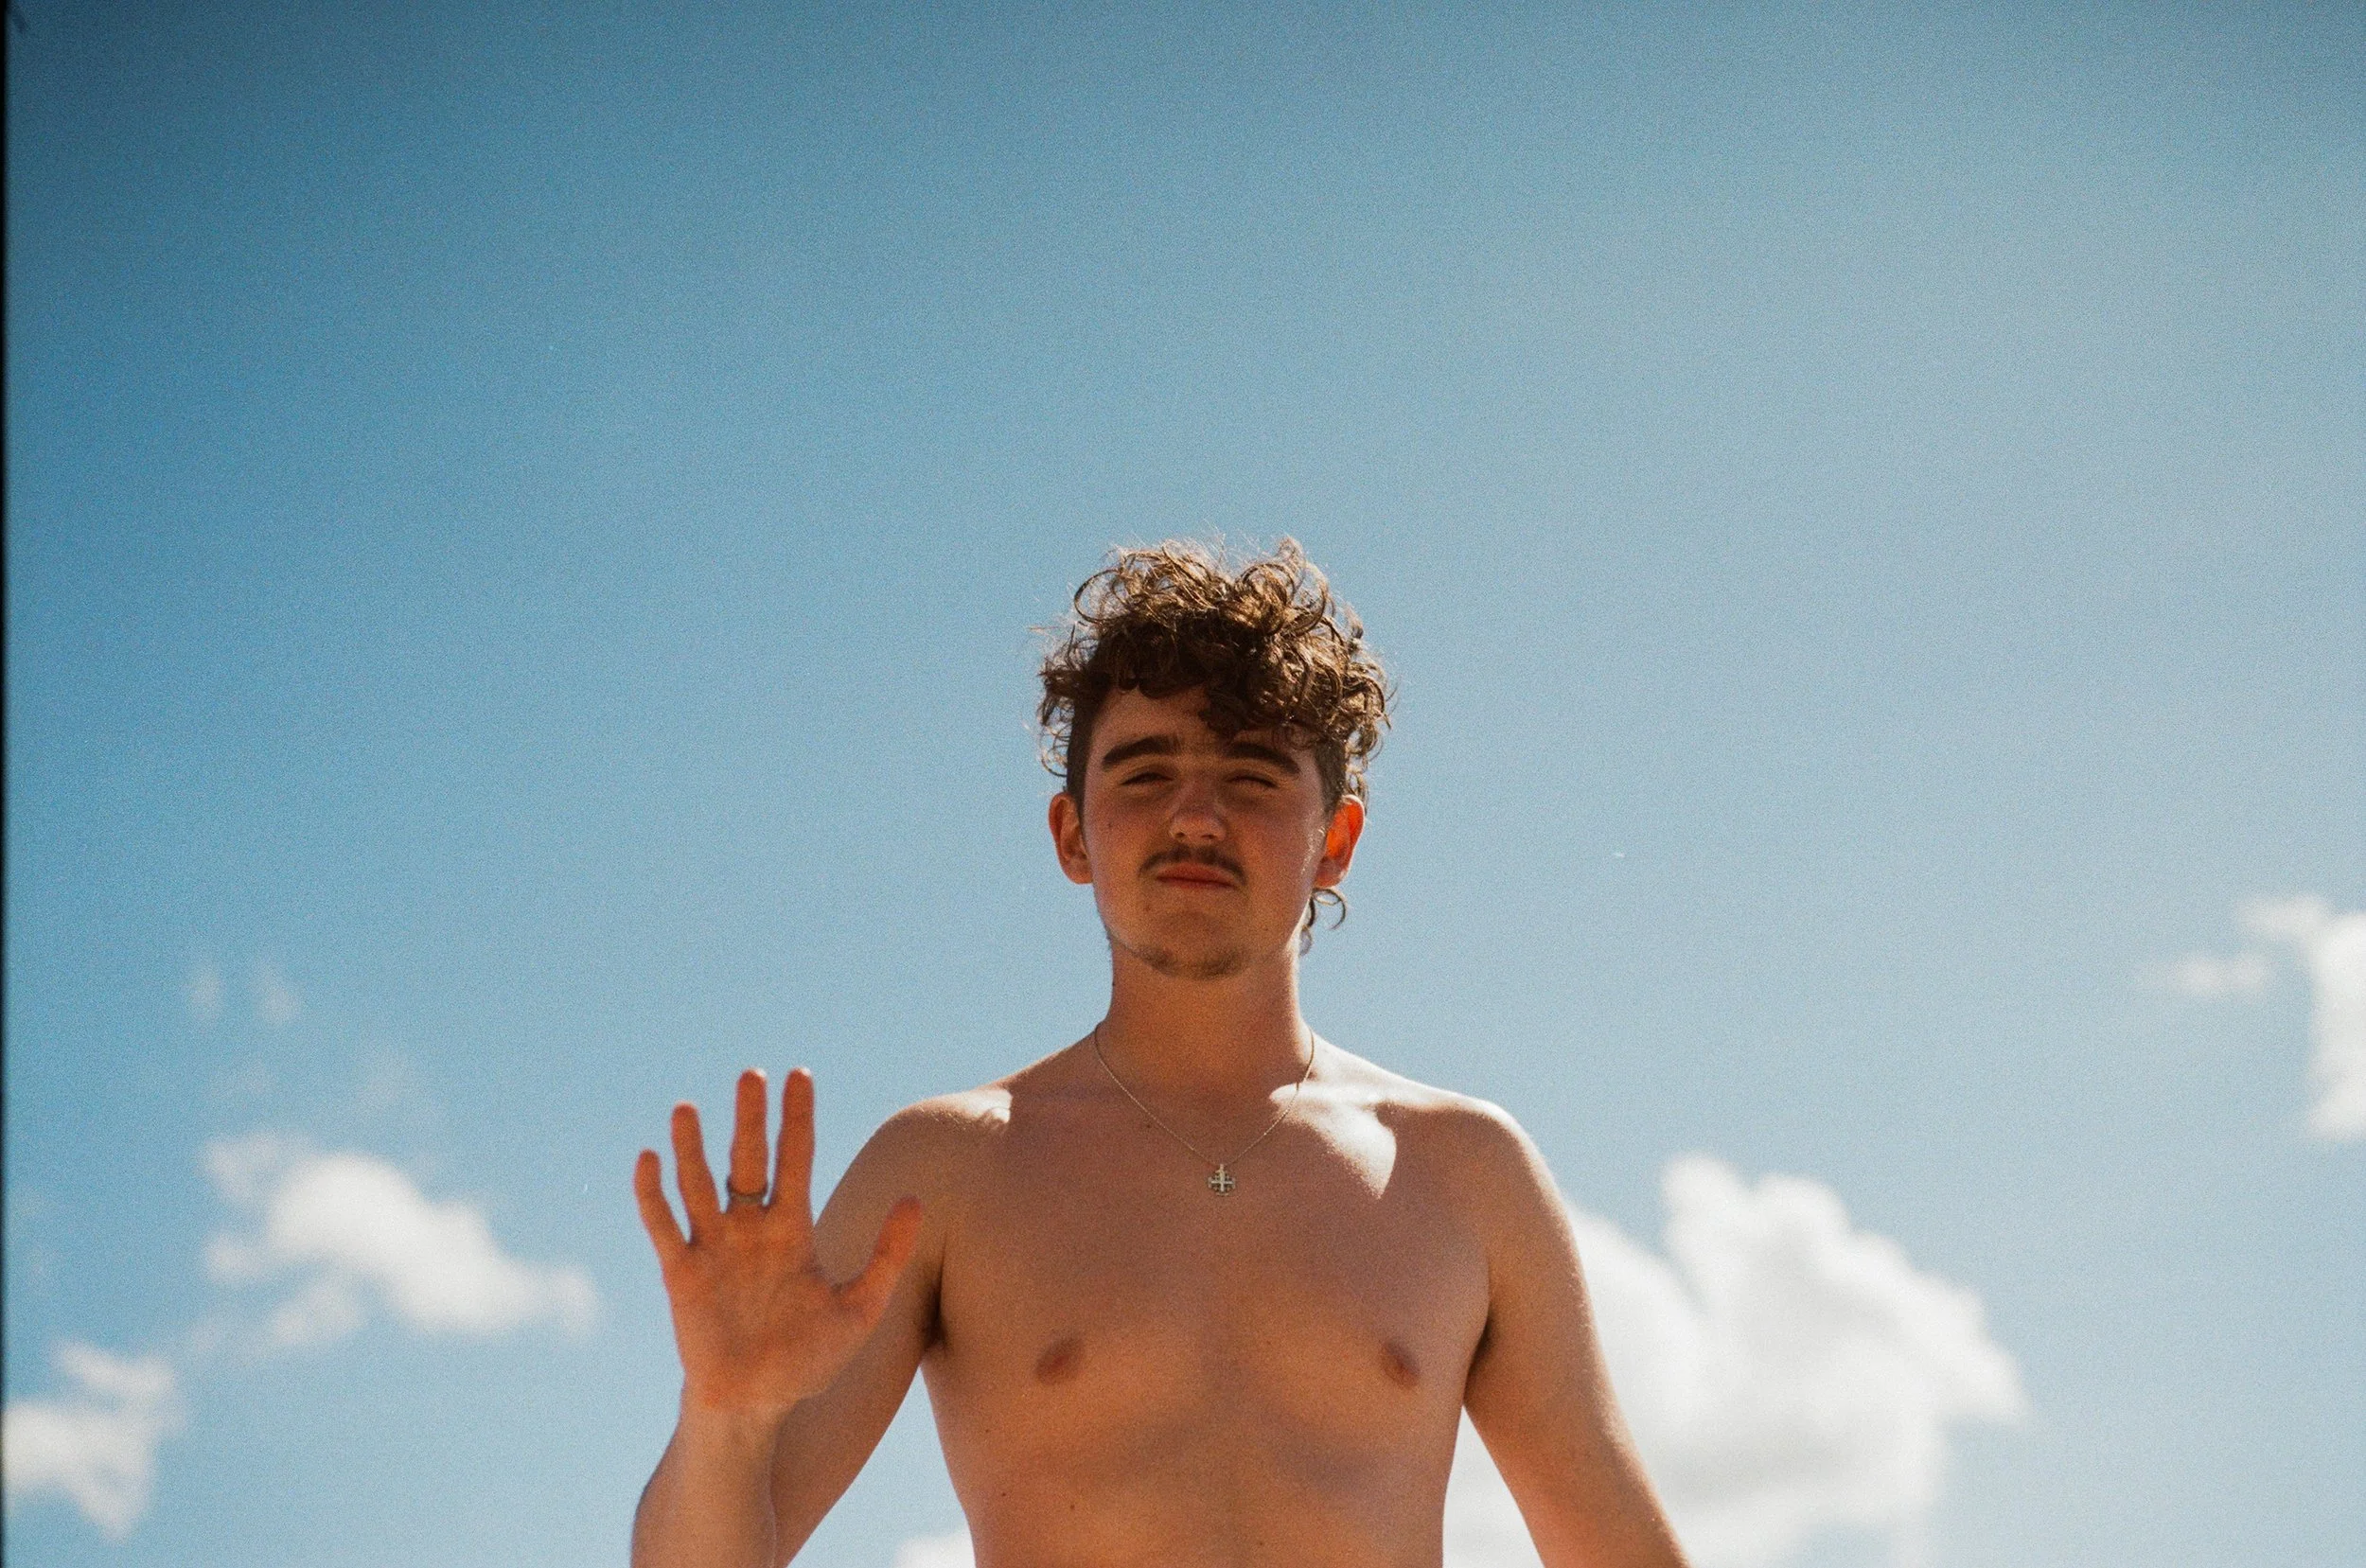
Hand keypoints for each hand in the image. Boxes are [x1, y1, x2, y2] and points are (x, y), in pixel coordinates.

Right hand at [634, 1068, 922, 1418]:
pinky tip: (648, 1159)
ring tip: (687, 1108)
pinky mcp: (681, 1273)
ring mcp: (713, 1247)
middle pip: (748, 1161)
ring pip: (699, 1185)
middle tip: (751, 1074)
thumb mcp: (860, 1308)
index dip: (797, 1119)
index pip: (795, 1159)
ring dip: (693, 1148)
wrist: (756, 1405)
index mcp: (792, 1230)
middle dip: (750, 1119)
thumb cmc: (808, 1358)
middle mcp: (750, 1228)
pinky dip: (653, 1194)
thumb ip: (887, 1254)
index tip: (799, 1075)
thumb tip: (915, 1199)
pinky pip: (664, 1226)